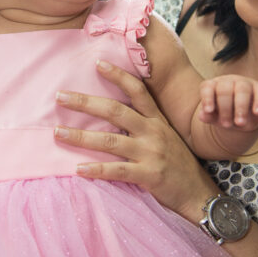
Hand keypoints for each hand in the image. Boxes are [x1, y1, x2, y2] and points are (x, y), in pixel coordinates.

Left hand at [54, 59, 220, 219]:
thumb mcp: (165, 136)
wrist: (198, 193)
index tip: (98, 63)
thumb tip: (112, 113)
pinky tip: (78, 168)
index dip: (118, 75)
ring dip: (81, 136)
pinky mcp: (148, 175)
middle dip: (85, 102)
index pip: (138, 90)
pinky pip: (117, 171)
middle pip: (115, 111)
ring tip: (59, 133)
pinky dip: (96, 170)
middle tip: (61, 96)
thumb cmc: (177, 163)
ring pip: (110, 140)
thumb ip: (144, 123)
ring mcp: (150, 153)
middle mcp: (153, 132)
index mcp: (157, 120)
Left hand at [198, 74, 257, 131]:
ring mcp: (245, 83)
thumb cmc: (226, 115)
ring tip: (240, 123)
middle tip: (226, 125)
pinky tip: (256, 113)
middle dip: (225, 108)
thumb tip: (201, 116)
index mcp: (214, 86)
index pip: (208, 87)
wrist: (245, 118)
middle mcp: (229, 81)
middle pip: (225, 89)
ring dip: (241, 107)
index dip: (207, 98)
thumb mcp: (217, 118)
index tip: (209, 110)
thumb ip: (209, 116)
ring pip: (242, 89)